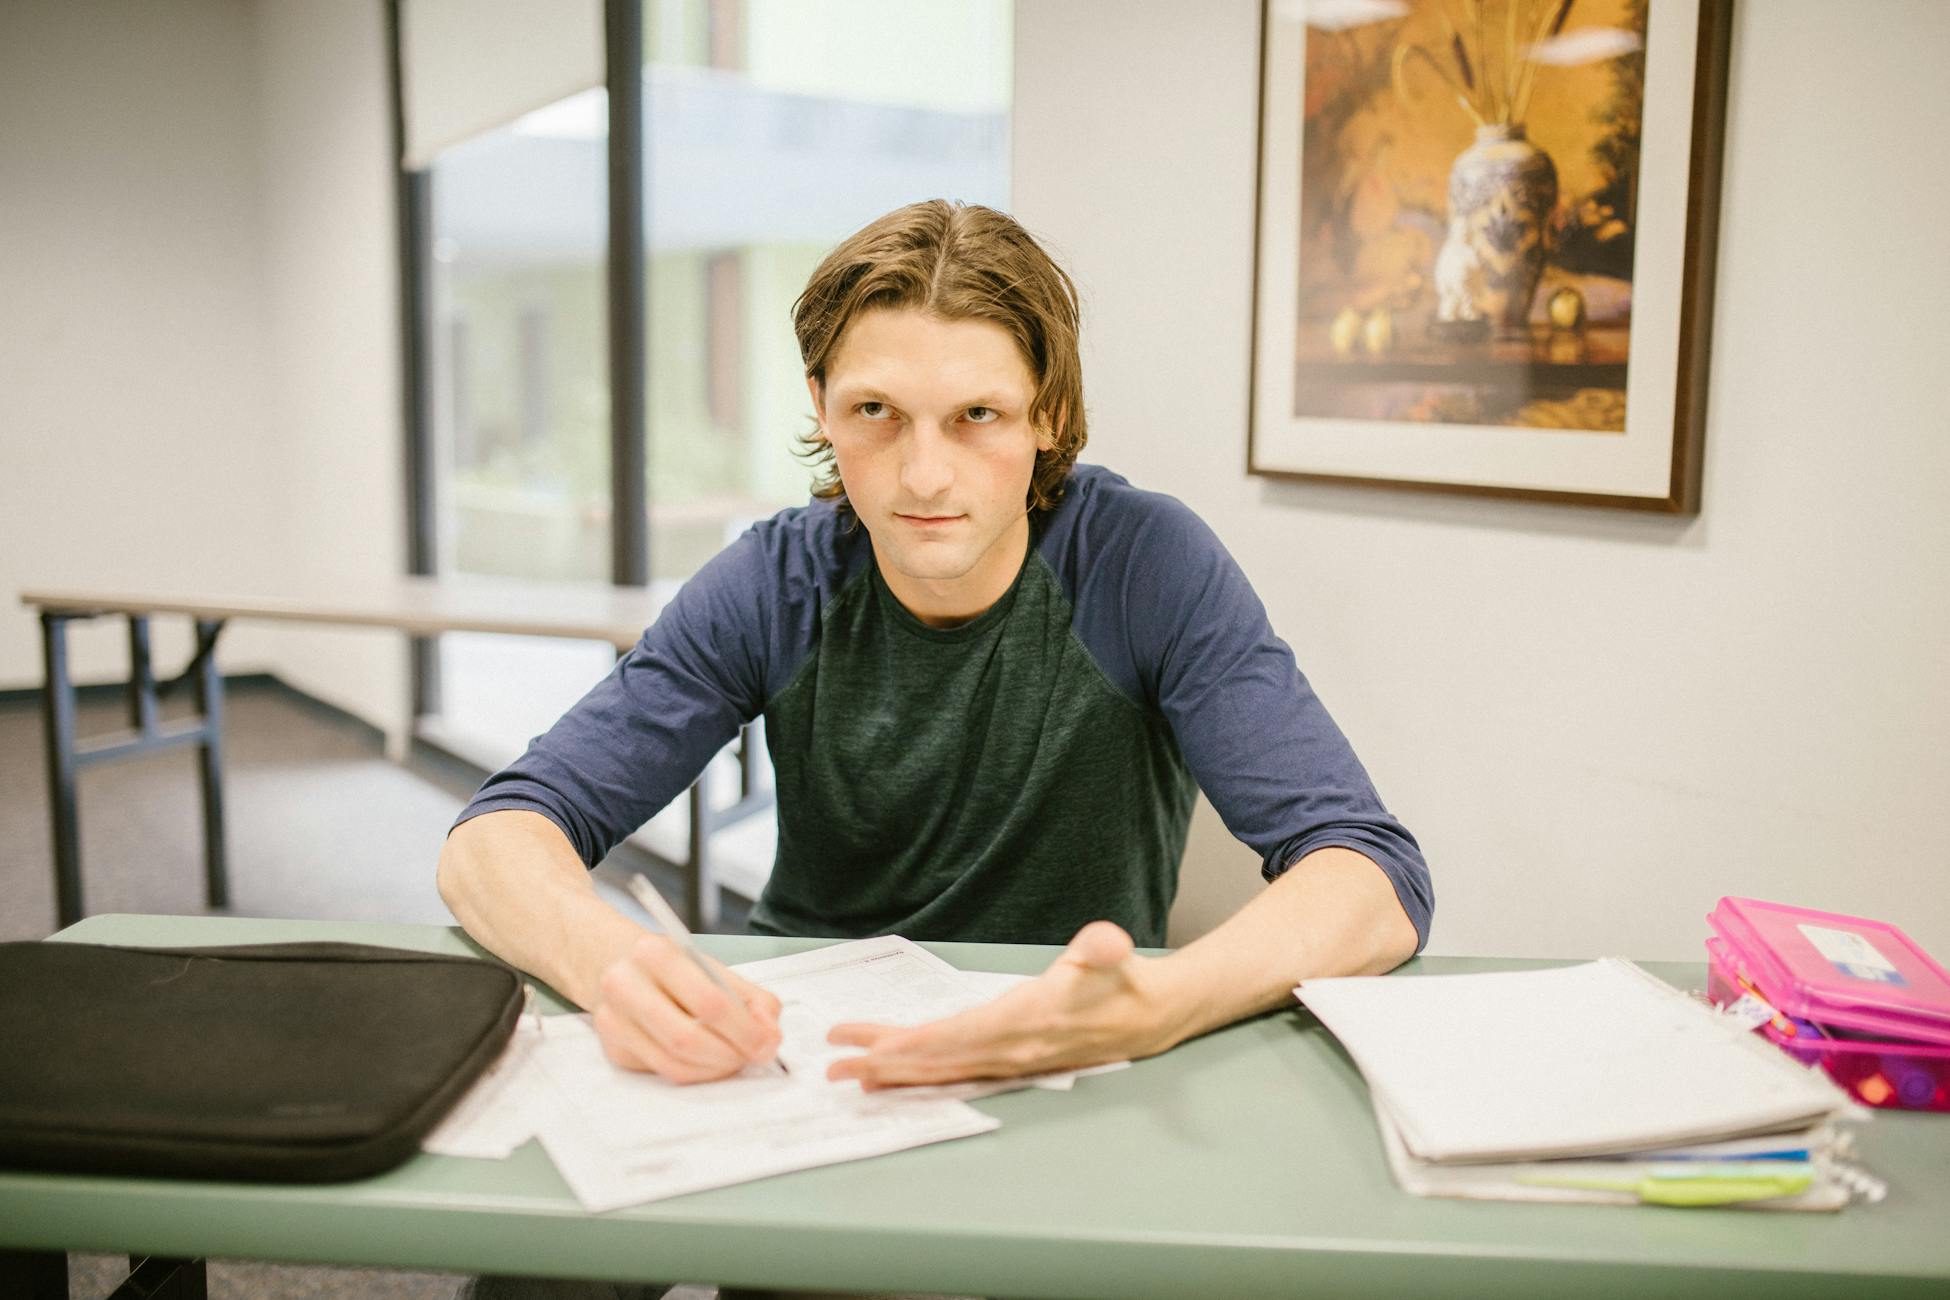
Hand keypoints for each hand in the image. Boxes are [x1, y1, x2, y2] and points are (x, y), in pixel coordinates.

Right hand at [591, 934, 783, 1083]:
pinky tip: (707, 1060)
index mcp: (656, 953)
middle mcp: (625, 984)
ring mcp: (613, 1019)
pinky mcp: (613, 1047)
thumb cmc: (675, 968)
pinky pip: (662, 1072)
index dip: (744, 1030)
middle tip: (752, 1057)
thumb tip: (769, 1037)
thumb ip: (753, 1000)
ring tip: (733, 1059)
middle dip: (730, 1055)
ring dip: (713, 1069)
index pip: (709, 1002)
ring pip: (673, 1063)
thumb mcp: (715, 969)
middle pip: (687, 1039)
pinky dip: (694, 1072)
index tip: (767, 1044)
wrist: (619, 964)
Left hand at [824, 921, 1181, 1088]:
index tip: (874, 1049)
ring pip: (939, 1071)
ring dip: (892, 1074)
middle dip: (884, 1064)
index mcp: (1027, 1022)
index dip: (915, 1045)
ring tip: (847, 1075)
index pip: (959, 1036)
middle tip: (835, 1067)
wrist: (1147, 1019)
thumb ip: (1103, 949)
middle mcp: (1011, 1050)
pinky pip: (952, 1073)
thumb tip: (1106, 943)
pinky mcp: (1005, 1062)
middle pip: (936, 1060)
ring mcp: (1006, 1062)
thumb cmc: (1120, 983)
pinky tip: (888, 1076)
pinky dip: (917, 1076)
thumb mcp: (1113, 957)